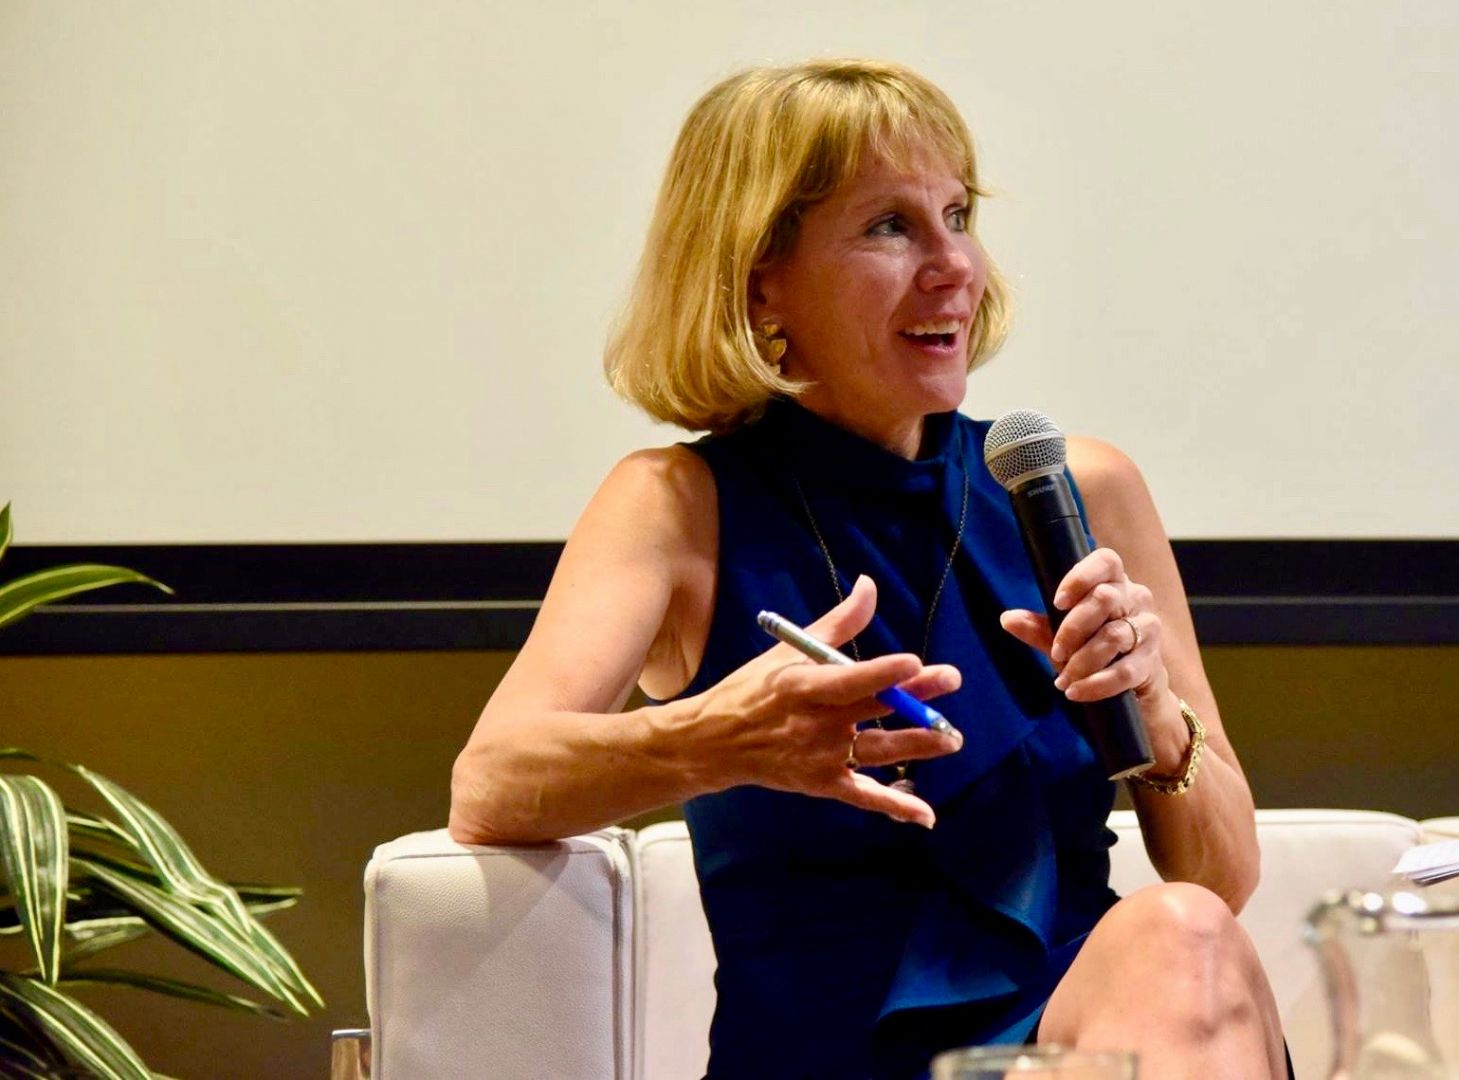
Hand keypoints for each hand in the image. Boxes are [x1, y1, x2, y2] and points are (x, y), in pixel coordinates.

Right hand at [691, 575, 962, 827]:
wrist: (715, 743)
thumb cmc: (753, 690)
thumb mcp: (788, 651)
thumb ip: (838, 622)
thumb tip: (870, 585)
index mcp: (801, 687)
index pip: (849, 680)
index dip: (882, 673)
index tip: (914, 662)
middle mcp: (813, 724)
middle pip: (873, 709)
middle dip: (915, 698)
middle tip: (950, 680)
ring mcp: (820, 757)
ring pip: (878, 751)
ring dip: (918, 745)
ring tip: (951, 738)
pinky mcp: (822, 784)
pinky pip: (864, 796)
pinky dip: (895, 806)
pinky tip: (926, 814)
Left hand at [998, 547, 1169, 706]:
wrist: (1133, 686)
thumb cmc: (1094, 650)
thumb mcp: (1063, 638)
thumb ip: (1038, 628)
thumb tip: (1008, 618)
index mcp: (1113, 583)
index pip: (1106, 561)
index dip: (1080, 577)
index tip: (1056, 602)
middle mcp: (1136, 598)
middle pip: (1104, 598)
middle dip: (1073, 629)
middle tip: (1055, 653)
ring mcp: (1148, 628)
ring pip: (1114, 635)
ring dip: (1082, 661)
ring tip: (1063, 680)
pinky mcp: (1152, 661)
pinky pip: (1125, 671)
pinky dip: (1096, 684)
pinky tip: (1076, 692)